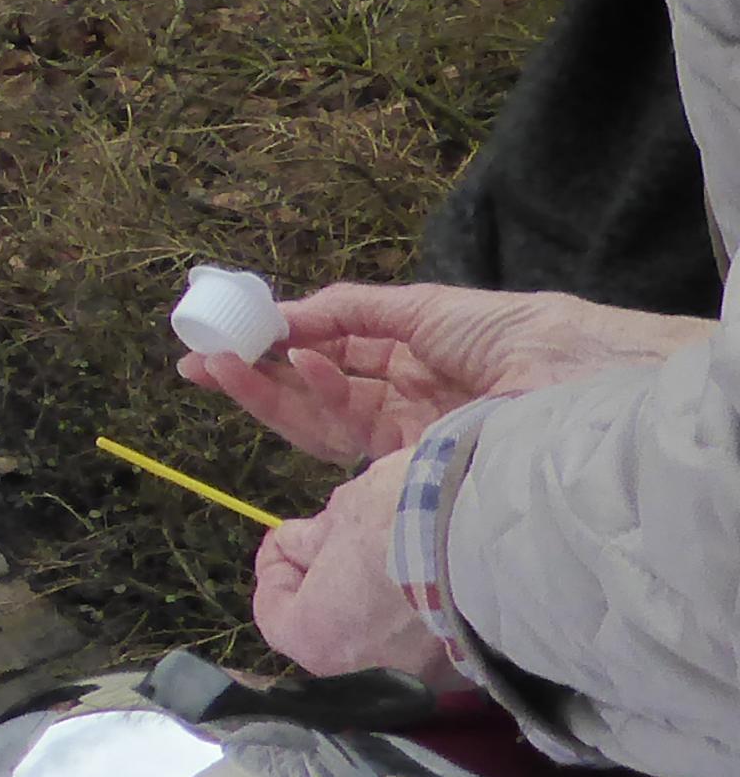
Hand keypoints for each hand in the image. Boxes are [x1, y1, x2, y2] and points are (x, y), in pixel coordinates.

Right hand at [182, 281, 713, 467]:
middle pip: (316, 394)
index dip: (283, 346)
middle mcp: (407, 405)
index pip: (338, 358)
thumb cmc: (520, 336)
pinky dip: (311, 401)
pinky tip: (292, 365)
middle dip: (256, 377)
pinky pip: (344, 438)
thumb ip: (351, 311)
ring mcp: (405, 440)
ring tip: (217, 364)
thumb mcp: (427, 308)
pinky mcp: (406, 468)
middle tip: (198, 360)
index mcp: (419, 362)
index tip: (233, 334)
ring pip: (319, 420)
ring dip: (265, 392)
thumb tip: (284, 315)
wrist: (577, 385)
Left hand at [253, 449, 465, 685]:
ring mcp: (423, 681)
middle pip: (331, 629)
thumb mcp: (349, 509)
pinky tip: (439, 583)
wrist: (505, 538)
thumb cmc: (409, 520)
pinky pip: (434, 648)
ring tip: (396, 558)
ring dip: (380, 605)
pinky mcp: (472, 675)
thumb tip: (308, 544)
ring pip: (385, 641)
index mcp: (318, 638)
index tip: (290, 536)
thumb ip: (319, 537)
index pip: (274, 613)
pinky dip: (426, 621)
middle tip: (344, 542)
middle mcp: (365, 674)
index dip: (277, 567)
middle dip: (331, 585)